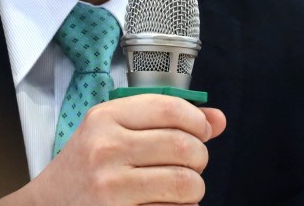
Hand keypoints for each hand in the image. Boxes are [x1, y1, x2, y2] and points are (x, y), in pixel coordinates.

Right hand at [0, 94, 225, 205]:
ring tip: (180, 187)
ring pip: (186, 183)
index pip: (170, 108)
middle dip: (199, 157)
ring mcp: (112, 188)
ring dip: (194, 188)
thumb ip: (166, 120)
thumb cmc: (85, 167)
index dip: (197, 120)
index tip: (201, 130)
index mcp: (105, 119)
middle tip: (191, 163)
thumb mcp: (114, 131)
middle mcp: (107, 149)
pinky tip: (164, 204)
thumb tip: (218, 120)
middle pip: (184, 146)